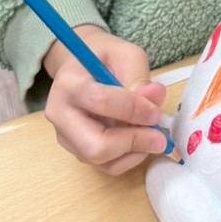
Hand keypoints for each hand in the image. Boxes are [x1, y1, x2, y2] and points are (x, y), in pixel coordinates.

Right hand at [43, 26, 168, 173]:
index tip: (156, 111)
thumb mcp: (125, 55)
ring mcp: (65, 137)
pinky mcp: (76, 150)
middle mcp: (60, 114)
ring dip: (134, 152)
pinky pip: (105, 166)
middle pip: (95, 145)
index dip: (133, 110)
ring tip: (152, 135)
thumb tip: (154, 99)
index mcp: (69, 84)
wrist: (79, 67)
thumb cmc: (103, 58)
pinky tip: (140, 141)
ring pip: (101, 160)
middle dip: (133, 142)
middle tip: (160, 137)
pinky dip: (129, 158)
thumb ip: (139, 77)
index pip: (100, 102)